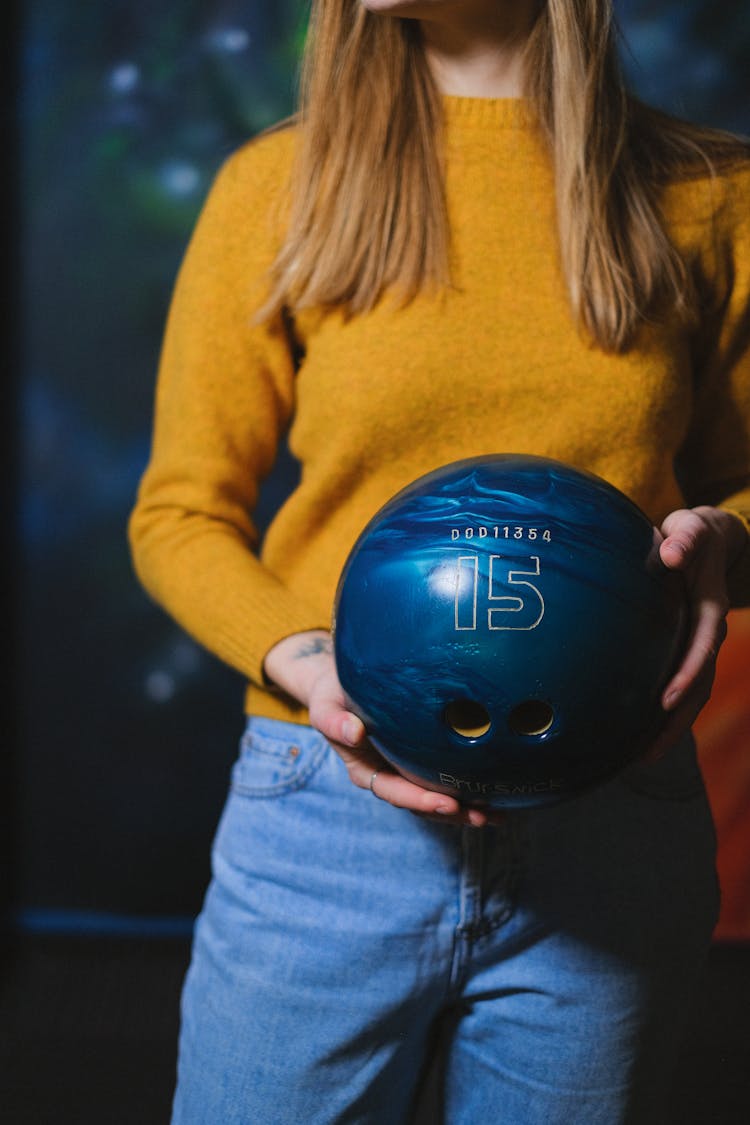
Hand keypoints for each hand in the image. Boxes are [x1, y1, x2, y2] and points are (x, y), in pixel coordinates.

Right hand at [263, 629, 500, 825]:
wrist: (340, 683)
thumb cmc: (331, 694)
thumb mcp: (324, 706)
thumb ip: (334, 721)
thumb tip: (354, 732)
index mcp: (365, 771)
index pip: (395, 792)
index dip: (420, 800)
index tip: (445, 804)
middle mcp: (388, 775)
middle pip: (422, 802)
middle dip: (452, 812)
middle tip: (481, 816)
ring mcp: (406, 769)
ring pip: (438, 796)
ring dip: (466, 808)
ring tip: (496, 815)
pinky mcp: (422, 758)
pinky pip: (446, 776)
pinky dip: (469, 786)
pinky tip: (496, 791)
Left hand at [647, 505, 746, 759]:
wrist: (706, 539)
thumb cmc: (692, 534)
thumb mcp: (691, 528)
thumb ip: (685, 538)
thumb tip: (670, 553)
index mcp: (710, 607)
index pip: (702, 646)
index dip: (687, 674)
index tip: (666, 699)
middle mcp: (708, 632)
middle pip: (698, 685)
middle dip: (677, 720)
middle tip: (648, 752)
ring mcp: (698, 644)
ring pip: (691, 694)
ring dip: (670, 727)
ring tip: (642, 758)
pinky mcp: (685, 648)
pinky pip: (678, 685)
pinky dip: (664, 712)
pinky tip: (639, 733)